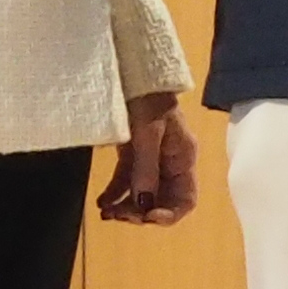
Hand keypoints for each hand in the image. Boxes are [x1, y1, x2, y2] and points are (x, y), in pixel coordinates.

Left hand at [98, 91, 197, 224]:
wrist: (133, 71)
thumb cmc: (148, 98)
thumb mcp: (148, 132)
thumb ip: (146, 168)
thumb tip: (143, 203)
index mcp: (183, 158)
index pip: (186, 199)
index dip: (170, 214)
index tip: (148, 217)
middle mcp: (170, 164)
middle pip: (161, 201)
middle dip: (141, 213)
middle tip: (120, 216)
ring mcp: (151, 160)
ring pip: (141, 195)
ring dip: (125, 208)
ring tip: (107, 213)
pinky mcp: (133, 154)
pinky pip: (126, 181)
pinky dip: (115, 194)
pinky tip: (102, 202)